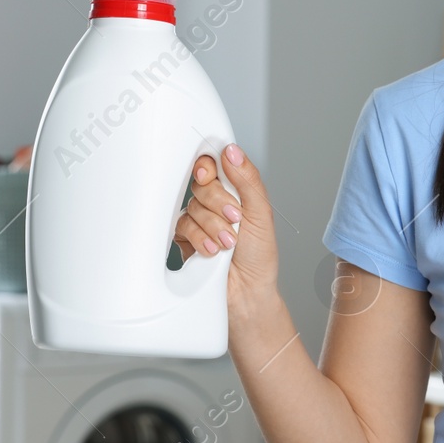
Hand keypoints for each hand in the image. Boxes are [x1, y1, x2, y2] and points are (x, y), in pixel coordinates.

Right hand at [173, 144, 278, 303]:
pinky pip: (182, 226)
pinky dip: (199, 238)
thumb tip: (232, 151)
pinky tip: (212, 250)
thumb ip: (247, 180)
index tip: (210, 173)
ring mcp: (200, 219)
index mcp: (236, 190)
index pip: (216, 164)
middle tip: (234, 218)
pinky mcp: (185, 237)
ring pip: (192, 206)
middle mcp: (216, 202)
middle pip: (202, 184)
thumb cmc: (259, 255)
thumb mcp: (261, 213)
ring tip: (229, 242)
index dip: (209, 164)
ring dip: (213, 226)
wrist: (247, 291)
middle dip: (218, 203)